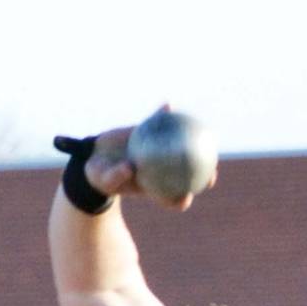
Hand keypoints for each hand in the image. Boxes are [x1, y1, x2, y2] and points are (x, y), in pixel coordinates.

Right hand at [82, 119, 212, 211]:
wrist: (95, 159)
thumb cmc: (100, 176)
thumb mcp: (106, 179)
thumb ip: (117, 176)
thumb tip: (130, 167)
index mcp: (152, 187)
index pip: (171, 197)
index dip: (182, 199)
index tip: (187, 196)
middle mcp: (160, 170)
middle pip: (185, 175)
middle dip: (202, 176)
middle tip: (212, 174)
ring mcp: (156, 151)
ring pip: (178, 147)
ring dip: (191, 140)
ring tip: (201, 131)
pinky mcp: (148, 135)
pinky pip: (157, 123)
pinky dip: (162, 114)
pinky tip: (168, 106)